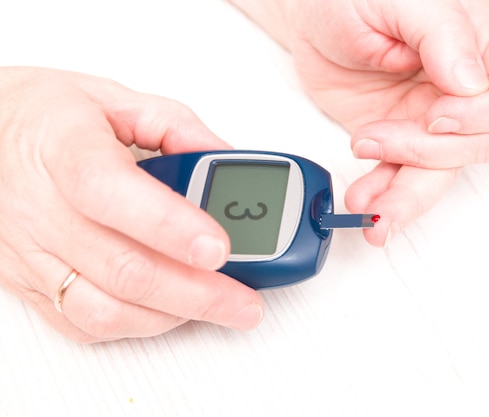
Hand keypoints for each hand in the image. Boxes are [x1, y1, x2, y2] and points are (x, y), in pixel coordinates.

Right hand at [0, 67, 262, 342]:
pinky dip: (138, 325)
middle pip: (124, 268)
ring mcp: (32, 253)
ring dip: (174, 316)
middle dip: (198, 293)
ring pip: (105, 309)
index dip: (170, 226)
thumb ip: (175, 127)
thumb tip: (224, 160)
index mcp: (64, 149)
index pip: (111, 192)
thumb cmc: (38, 114)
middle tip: (245, 301)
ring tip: (221, 310)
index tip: (220, 247)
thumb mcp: (110, 97)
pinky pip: (83, 323)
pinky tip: (172, 312)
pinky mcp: (28, 282)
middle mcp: (41, 208)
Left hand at [286, 0, 488, 245]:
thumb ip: (442, 33)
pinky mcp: (399, 139)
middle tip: (376, 138)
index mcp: (481, 41)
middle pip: (481, 141)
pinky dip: (383, 195)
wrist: (310, 19)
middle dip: (428, 152)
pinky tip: (365, 200)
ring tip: (372, 208)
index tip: (439, 115)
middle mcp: (462, 87)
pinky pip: (401, 177)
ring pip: (440, 172)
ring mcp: (430, 118)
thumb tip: (472, 82)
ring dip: (406, 196)